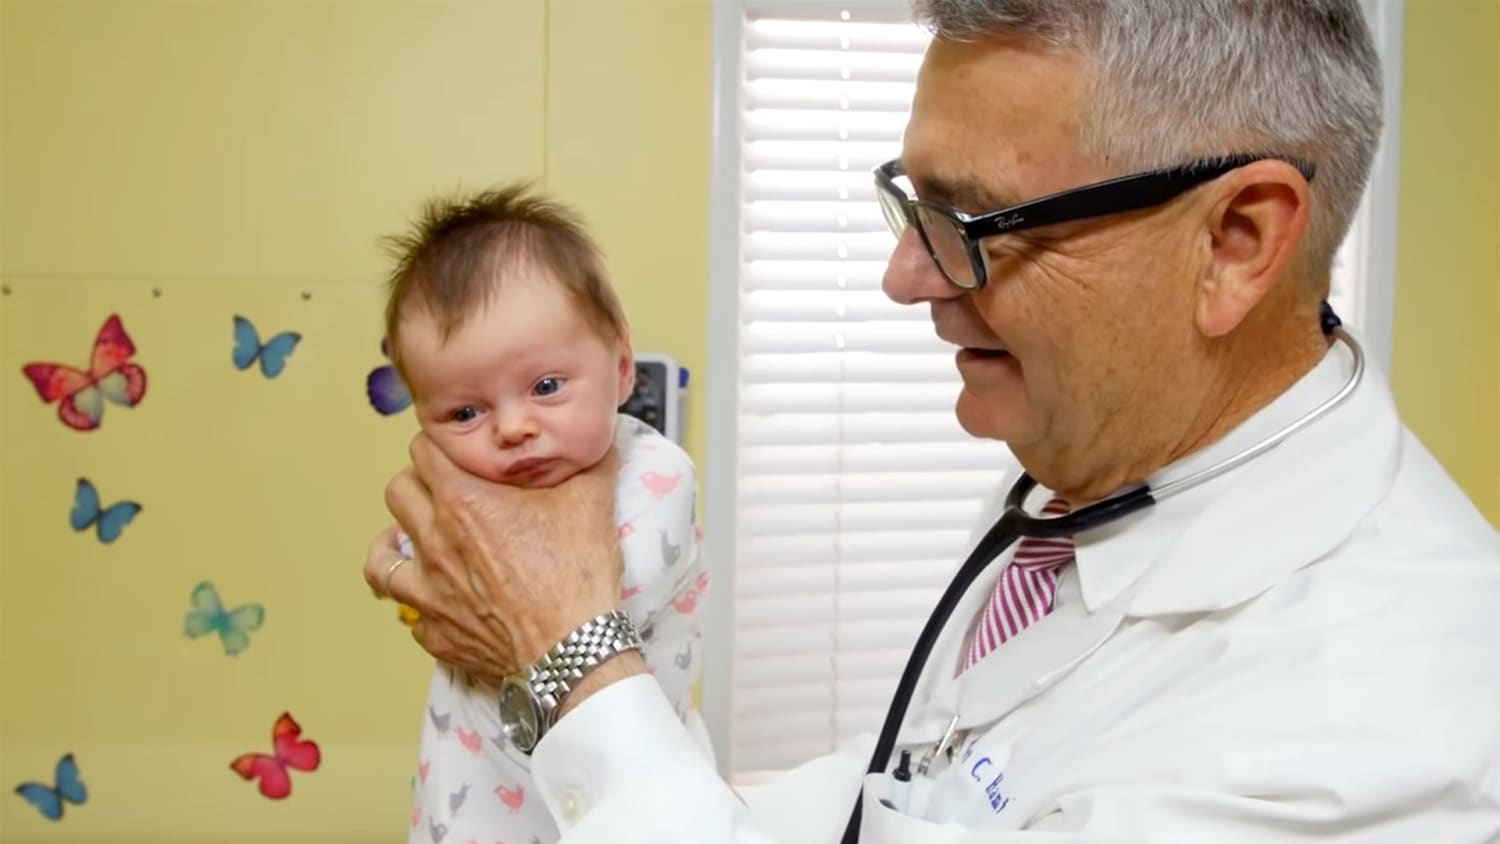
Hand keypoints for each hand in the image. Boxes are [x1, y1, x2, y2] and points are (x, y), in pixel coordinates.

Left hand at [364, 432, 625, 683]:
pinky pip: (409, 613)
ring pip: (380, 557)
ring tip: (411, 540)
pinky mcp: (436, 632)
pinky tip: (440, 599)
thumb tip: (599, 441)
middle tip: (444, 489)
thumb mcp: (592, 502)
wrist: (572, 649)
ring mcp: (428, 590)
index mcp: (464, 501)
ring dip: (394, 543)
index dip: (442, 444)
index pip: (423, 450)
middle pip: (398, 491)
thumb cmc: (576, 577)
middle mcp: (435, 541)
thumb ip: (590, 462)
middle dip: (418, 483)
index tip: (457, 451)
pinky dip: (421, 603)